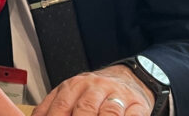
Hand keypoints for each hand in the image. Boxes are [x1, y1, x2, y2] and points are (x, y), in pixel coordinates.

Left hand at [33, 65, 154, 115]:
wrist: (128, 77)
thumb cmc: (93, 91)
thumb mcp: (69, 93)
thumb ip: (51, 107)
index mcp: (74, 85)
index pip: (61, 105)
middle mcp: (95, 88)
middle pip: (84, 109)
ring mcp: (117, 95)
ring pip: (109, 112)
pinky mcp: (137, 105)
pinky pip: (132, 115)